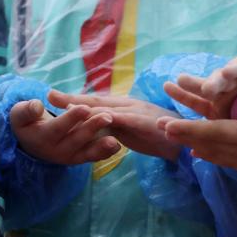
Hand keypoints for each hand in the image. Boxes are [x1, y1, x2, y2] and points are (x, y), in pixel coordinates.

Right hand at [10, 99, 120, 165]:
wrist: (31, 140)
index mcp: (43, 137)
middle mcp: (57, 151)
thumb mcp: (20, 114)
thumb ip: (27, 110)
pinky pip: (93, 157)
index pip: (58, 127)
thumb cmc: (26, 121)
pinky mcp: (80, 158)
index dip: (71, 118)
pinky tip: (118, 145)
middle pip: (76, 139)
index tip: (84, 107)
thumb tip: (36, 106)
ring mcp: (70, 156)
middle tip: (108, 116)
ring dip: (102, 146)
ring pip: (87, 152)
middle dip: (92, 128)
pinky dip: (105, 153)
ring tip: (116, 140)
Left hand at [47, 90, 180, 159]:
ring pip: (106, 108)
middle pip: (96, 100)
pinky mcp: (145, 122)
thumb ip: (112, 126)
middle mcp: (127, 104)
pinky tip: (95, 117)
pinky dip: (109, 117)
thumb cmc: (158, 135)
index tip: (52, 97)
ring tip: (65, 104)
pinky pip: (124, 119)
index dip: (74, 99)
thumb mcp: (129, 131)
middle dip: (72, 98)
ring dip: (85, 106)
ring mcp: (136, 111)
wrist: (186, 140)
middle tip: (50, 95)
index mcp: (123, 106)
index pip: (95, 101)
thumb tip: (92, 126)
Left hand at [159, 104, 236, 172]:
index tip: (166, 124)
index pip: (214, 133)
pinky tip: (199, 151)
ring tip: (172, 135)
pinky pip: (226, 160)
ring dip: (192, 143)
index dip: (189, 129)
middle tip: (158, 127)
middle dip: (183, 134)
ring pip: (214, 152)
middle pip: (209, 143)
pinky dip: (210, 154)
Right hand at [165, 44, 236, 120]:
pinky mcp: (215, 112)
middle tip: (207, 89)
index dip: (233, 69)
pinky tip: (169, 90)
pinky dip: (184, 99)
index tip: (227, 73)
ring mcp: (223, 96)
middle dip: (211, 82)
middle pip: (220, 78)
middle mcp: (234, 81)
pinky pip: (198, 105)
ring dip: (190, 86)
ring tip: (174, 83)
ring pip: (204, 90)